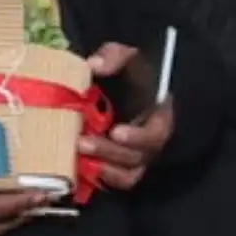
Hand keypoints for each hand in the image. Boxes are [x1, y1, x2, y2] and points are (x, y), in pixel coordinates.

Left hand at [76, 42, 173, 196]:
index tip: (116, 131)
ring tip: (76, 157)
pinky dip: (98, 177)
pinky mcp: (120, 165)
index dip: (138, 137)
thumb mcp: (126, 55)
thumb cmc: (132, 71)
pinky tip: (77, 167)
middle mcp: (150, 142)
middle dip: (109, 152)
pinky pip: (114, 180)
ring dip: (103, 168)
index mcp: (158, 116)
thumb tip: (94, 65)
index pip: (156, 134)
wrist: (130, 83)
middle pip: (136, 157)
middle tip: (81, 142)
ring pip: (127, 175)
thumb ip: (114, 57)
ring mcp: (136, 156)